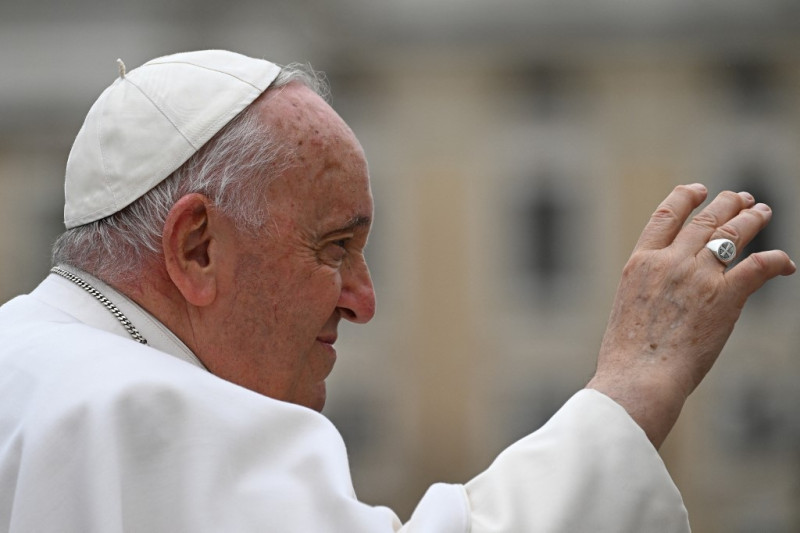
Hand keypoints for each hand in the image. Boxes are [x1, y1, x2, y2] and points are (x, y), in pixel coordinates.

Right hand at [586, 184, 795, 447]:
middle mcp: (669, 261)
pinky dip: (777, 261)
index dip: (685, 197)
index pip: (665, 216)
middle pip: (704, 220)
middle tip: (743, 198)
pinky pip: (759, 266)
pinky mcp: (725, 297)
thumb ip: (648, 291)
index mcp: (640, 263)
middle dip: (727, 204)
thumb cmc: (627, 358)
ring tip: (763, 212)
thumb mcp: (627, 310)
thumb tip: (663, 298)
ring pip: (732, 233)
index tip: (699, 190)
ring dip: (752, 219)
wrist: (639, 376)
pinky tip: (786, 264)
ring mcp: (698, 277)